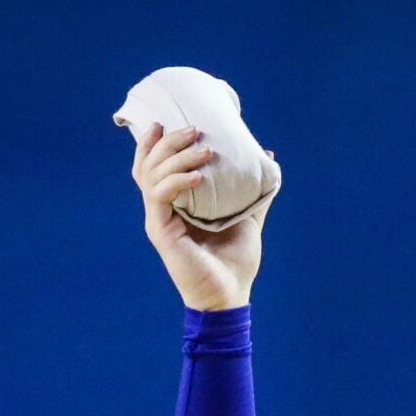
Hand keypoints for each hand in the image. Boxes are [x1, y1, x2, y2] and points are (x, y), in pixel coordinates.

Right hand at [131, 122, 275, 311]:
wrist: (230, 294)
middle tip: (195, 130)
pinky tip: (199, 177)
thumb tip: (267, 156)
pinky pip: (160, 196)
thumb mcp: (248, 217)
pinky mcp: (160, 232)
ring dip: (176, 157)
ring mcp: (158, 219)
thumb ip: (255, 190)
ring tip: (204, 149)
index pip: (153, 166)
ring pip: (152, 175)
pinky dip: (177, 181)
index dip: (154, 143)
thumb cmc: (236, 261)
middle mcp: (161, 209)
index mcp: (174, 204)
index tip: (168, 121)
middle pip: (148, 164)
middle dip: (168, 142)